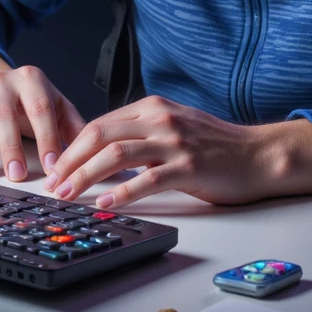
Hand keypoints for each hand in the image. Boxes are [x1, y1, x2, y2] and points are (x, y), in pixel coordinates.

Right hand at [0, 53, 86, 181]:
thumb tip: (96, 151)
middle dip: (11, 146)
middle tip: (18, 175)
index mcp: (31, 80)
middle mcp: (1, 83)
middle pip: (5, 114)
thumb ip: (73, 125)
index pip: (40, 108)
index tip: (53, 167)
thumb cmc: (31, 101)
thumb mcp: (56, 105)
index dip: (47, 138)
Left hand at [42, 95, 311, 209]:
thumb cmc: (216, 146)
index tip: (55, 168)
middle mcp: (160, 119)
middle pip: (100, 135)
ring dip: (86, 176)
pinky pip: (147, 180)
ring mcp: (174, 142)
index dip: (71, 146)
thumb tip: (103, 153)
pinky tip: (107, 203)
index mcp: (152, 107)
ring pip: (116, 155)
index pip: (99, 124)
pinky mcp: (189, 167)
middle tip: (52, 184)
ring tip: (69, 195)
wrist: (258, 154)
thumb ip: (142, 133)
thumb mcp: (174, 126)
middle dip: (70, 161)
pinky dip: (122, 192)